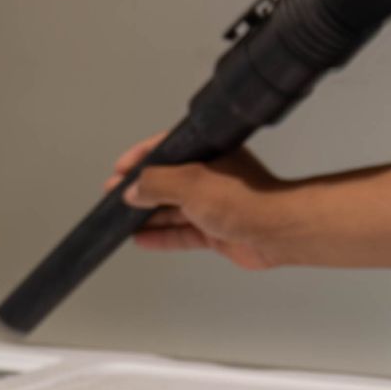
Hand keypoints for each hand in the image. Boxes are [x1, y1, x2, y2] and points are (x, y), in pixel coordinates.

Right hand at [109, 139, 294, 268]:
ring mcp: (214, 205)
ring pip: (173, 210)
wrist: (277, 231)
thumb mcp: (189, 183)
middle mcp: (210, 177)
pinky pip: (183, 233)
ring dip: (148, 215)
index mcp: (209, 153)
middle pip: (167, 181)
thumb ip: (156, 184)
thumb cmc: (243, 199)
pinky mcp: (217, 231)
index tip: (119, 170)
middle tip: (114, 197)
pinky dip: (162, 236)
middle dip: (140, 190)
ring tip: (120, 220)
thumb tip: (132, 190)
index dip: (140, 158)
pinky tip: (141, 239)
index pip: (167, 150)